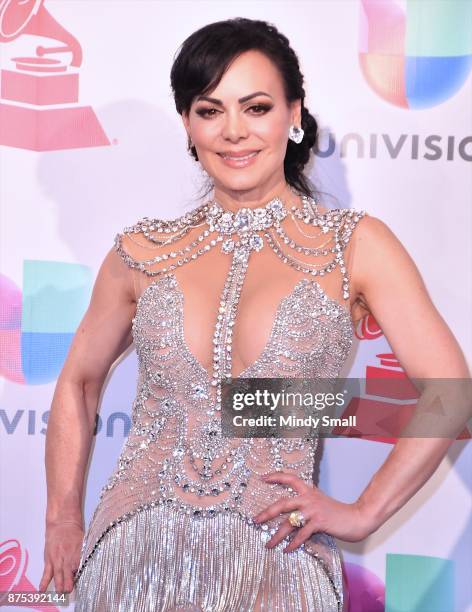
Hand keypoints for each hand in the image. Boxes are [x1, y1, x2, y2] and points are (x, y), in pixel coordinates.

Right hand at [39, 520, 84, 593]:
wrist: (62, 522)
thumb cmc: (74, 531)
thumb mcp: (83, 541)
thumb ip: (83, 555)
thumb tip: (85, 566)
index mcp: (78, 553)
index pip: (79, 568)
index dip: (79, 575)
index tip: (80, 582)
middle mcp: (67, 557)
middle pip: (69, 573)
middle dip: (69, 583)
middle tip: (69, 590)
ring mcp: (57, 559)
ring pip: (58, 574)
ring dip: (59, 584)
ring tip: (60, 593)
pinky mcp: (49, 559)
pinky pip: (46, 572)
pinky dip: (44, 582)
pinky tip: (42, 590)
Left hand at [252, 471, 374, 551]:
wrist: (357, 517)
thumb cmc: (337, 512)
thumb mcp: (319, 502)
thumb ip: (306, 504)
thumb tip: (290, 515)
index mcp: (308, 491)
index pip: (290, 478)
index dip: (275, 476)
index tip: (262, 478)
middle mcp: (308, 498)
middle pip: (282, 503)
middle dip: (267, 513)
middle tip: (255, 520)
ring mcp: (313, 510)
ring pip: (289, 522)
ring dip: (277, 535)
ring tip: (268, 544)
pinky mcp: (319, 522)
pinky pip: (301, 535)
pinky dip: (293, 544)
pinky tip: (287, 550)